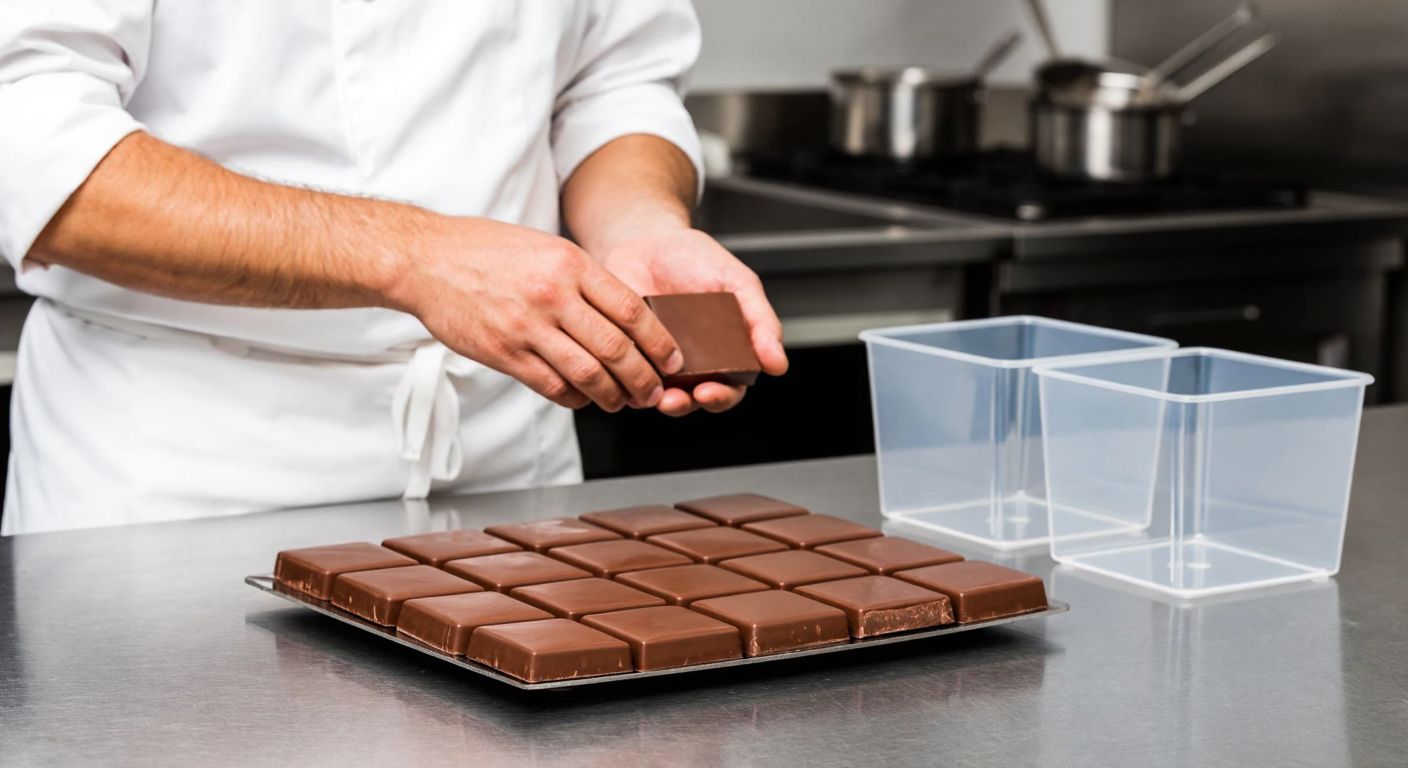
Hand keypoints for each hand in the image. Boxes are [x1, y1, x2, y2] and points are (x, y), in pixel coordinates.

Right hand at [388, 216, 683, 411]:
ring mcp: (527, 326)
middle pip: (617, 348)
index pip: (633, 310)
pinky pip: (551, 385)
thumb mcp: (544, 247)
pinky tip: (582, 399)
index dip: (660, 342)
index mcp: (570, 264)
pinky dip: (574, 398)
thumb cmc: (484, 250)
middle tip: (653, 392)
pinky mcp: (504, 352)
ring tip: (621, 402)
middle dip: (643, 378)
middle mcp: (553, 295)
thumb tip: (620, 312)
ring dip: (612, 395)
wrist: (424, 259)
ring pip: (588, 373)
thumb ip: (581, 277)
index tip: (672, 359)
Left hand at [598, 227, 787, 416]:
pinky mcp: (627, 355)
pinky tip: (624, 371)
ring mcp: (657, 362)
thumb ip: (761, 322)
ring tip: (654, 393)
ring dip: (655, 400)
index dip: (721, 397)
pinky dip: (625, 382)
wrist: (646, 240)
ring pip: (657, 397)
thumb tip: (779, 365)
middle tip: (678, 399)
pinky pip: (624, 379)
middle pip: (693, 400)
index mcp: (724, 354)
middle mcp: (691, 365)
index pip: (729, 390)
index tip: (709, 392)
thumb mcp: (738, 282)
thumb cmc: (695, 259)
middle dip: (686, 404)